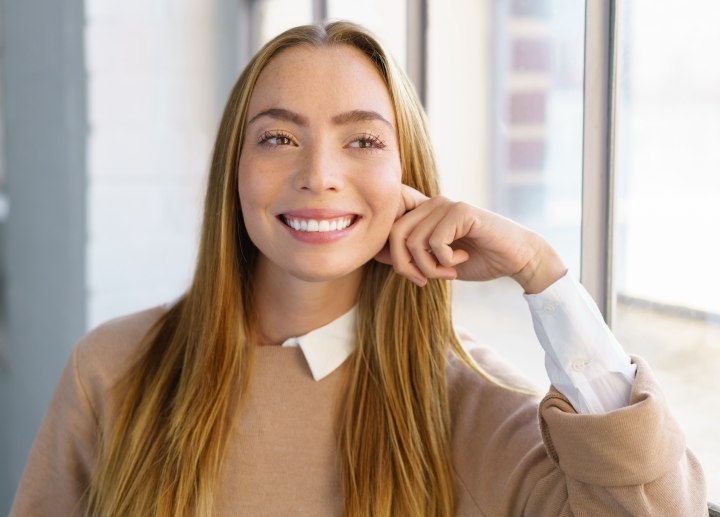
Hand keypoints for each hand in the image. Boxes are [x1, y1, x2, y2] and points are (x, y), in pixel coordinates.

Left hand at [373, 185, 567, 292]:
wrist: (516, 258)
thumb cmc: (478, 260)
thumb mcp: (435, 262)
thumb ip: (409, 255)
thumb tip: (376, 254)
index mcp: (423, 212)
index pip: (389, 226)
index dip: (390, 252)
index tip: (412, 275)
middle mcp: (431, 203)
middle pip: (395, 234)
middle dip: (405, 265)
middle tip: (424, 280)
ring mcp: (446, 204)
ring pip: (414, 241)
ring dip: (430, 267)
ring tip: (449, 272)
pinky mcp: (460, 211)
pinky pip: (435, 242)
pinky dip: (446, 261)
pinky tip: (463, 259)